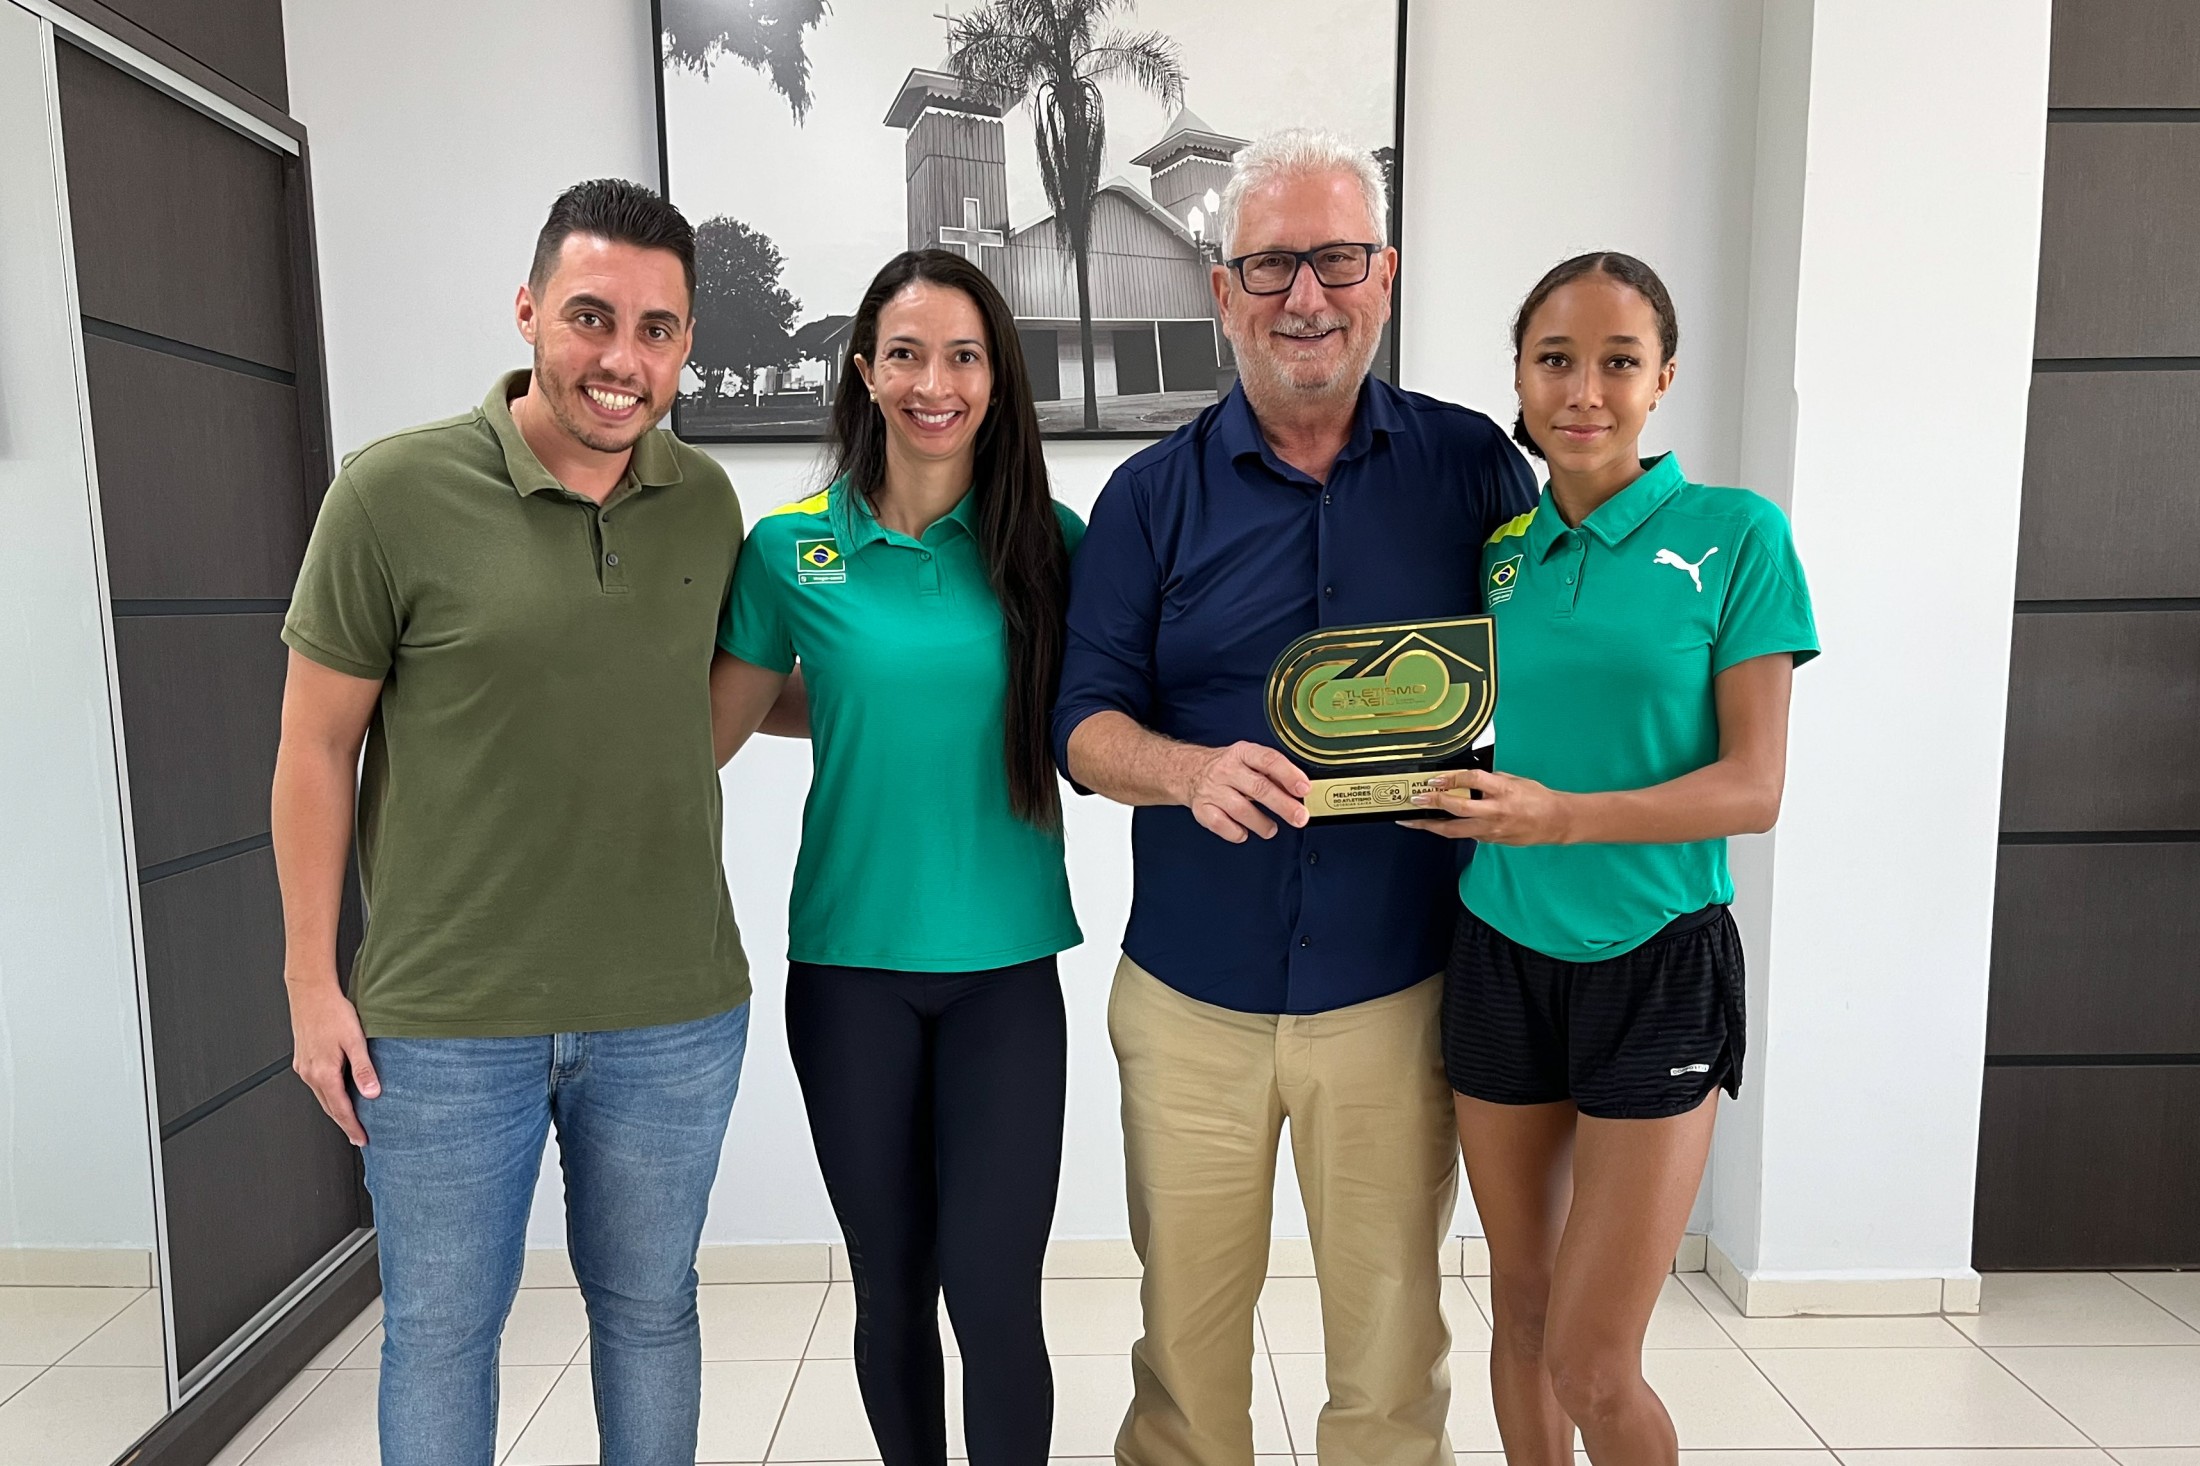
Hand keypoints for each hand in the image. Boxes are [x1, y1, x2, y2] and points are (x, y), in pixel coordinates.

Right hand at [288, 975, 378, 1145]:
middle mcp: (309, 1073)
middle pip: (329, 1107)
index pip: (340, 1109)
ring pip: (321, 1097)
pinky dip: (328, 1095)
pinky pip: (316, 1085)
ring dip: (336, 1110)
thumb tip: (372, 1093)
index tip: (362, 1139)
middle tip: (358, 1137)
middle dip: (344, 1124)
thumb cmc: (332, 1012)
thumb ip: (363, 1069)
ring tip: (351, 1120)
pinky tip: (338, 1094)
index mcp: (323, 1072)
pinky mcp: (302, 1059)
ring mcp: (303, 1067)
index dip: (352, 1127)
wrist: (310, 992)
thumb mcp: (354, 1040)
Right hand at [1179, 741, 1310, 843]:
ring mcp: (1212, 790)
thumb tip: (1299, 791)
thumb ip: (1273, 774)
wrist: (1189, 770)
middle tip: (1299, 817)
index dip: (1288, 775)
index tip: (1303, 789)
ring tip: (1271, 829)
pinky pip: (1222, 825)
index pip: (1268, 760)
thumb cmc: (1228, 768)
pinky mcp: (1202, 809)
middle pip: (1258, 788)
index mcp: (1242, 753)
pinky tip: (1244, 831)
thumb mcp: (1250, 760)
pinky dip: (1237, 832)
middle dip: (1283, 805)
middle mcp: (1226, 770)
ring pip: (1241, 810)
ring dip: (1262, 823)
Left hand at [1401, 768, 1574, 844]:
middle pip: (1458, 809)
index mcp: (1503, 791)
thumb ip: (1489, 780)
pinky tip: (1436, 825)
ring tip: (1413, 820)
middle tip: (1416, 800)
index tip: (1434, 779)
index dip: (1451, 778)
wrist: (1555, 822)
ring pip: (1455, 830)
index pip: (1473, 780)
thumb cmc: (1537, 799)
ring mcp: (1492, 829)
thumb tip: (1465, 778)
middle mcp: (1496, 811)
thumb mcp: (1514, 780)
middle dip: (1434, 804)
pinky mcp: (1490, 839)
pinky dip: (1448, 829)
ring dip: (1431, 825)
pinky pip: (1465, 834)